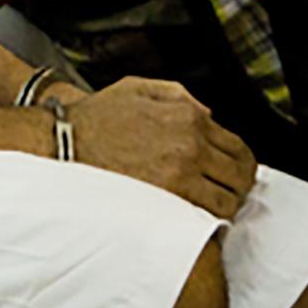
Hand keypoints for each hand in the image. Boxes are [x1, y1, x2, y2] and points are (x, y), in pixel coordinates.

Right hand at [68, 76, 256, 218]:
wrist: (66, 144)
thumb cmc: (96, 119)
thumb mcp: (137, 88)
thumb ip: (178, 95)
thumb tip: (208, 115)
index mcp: (187, 116)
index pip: (238, 148)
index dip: (240, 164)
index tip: (231, 173)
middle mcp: (190, 144)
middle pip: (241, 175)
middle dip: (239, 186)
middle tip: (228, 193)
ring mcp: (181, 174)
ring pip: (228, 200)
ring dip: (225, 205)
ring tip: (212, 208)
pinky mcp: (167, 200)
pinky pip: (205, 216)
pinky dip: (207, 219)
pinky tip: (195, 217)